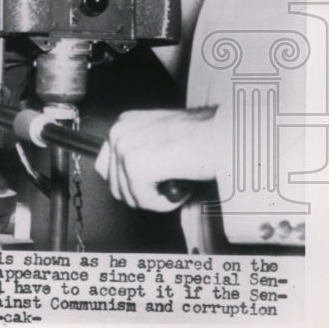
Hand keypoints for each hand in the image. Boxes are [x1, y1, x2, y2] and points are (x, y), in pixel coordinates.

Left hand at [94, 108, 217, 211]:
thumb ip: (140, 152)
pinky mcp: (136, 166)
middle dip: (141, 194)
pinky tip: (180, 186)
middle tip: (167, 185)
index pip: (106, 165)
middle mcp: (119, 133)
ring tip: (177, 181)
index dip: (128, 183)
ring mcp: (124, 149)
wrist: (222, 134)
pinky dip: (164, 203)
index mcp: (123, 124)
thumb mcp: (160, 138)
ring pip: (129, 197)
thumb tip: (129, 178)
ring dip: (155, 198)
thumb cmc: (201, 137)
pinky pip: (144, 202)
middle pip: (114, 185)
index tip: (149, 185)